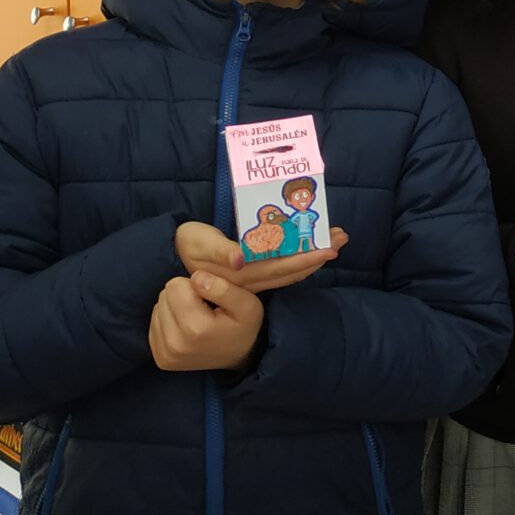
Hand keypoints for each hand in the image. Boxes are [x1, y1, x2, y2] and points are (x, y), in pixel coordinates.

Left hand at [148, 272, 264, 371]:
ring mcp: (165, 353)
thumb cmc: (243, 327)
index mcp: (195, 328)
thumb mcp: (248, 304)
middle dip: (184, 295)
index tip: (211, 298)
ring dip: (177, 308)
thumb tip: (197, 277)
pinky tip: (188, 329)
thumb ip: (223, 288)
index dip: (195, 285)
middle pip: (165, 295)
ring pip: (159, 308)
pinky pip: (155, 323)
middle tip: (204, 308)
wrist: (238, 358)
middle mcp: (175, 344)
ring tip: (197, 318)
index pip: (175, 285)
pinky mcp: (160, 358)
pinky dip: (170, 321)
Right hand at [193, 227, 347, 294]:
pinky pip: (281, 268)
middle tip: (343, 236)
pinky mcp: (250, 274)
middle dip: (319, 253)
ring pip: (289, 270)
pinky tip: (310, 248)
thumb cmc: (187, 245)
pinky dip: (299, 258)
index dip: (307, 258)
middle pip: (292, 269)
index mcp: (242, 271)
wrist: (171, 257)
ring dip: (313, 256)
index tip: (331, 247)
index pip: (282, 266)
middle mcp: (251, 278)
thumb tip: (240, 258)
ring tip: (335, 239)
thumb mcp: (199, 243)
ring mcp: (252, 278)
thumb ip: (219, 250)